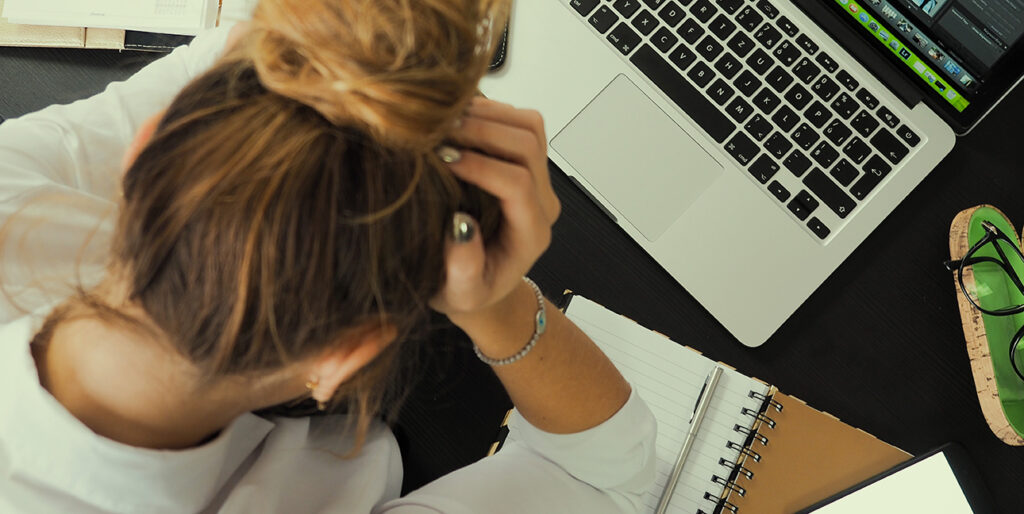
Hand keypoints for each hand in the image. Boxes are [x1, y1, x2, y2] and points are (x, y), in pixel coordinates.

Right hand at [431, 98, 559, 318]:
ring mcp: (537, 178)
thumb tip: (460, 226)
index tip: (442, 159)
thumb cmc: (467, 290)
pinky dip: (488, 111)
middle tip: (438, 131)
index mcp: (531, 233)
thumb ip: (463, 269)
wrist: (480, 282)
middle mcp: (541, 201)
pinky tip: (454, 119)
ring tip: (444, 121)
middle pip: (528, 145)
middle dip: (482, 131)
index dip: (481, 166)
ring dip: (487, 115)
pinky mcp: (526, 161)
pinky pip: (519, 121)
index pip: (518, 184)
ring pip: (529, 125)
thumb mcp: (459, 293)